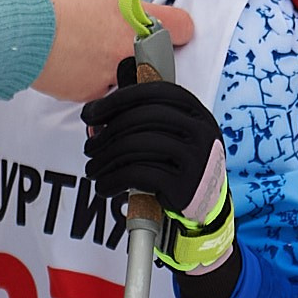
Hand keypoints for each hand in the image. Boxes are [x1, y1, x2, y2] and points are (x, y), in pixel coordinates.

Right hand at [29, 0, 191, 103]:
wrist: (19, 29)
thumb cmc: (51, 2)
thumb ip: (118, 8)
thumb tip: (124, 15)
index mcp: (135, 18)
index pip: (182, 27)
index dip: (177, 28)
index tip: (171, 31)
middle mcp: (130, 50)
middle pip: (158, 59)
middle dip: (144, 55)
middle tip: (121, 45)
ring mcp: (112, 75)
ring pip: (127, 79)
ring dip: (116, 71)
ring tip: (88, 54)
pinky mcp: (90, 94)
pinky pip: (98, 91)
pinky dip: (88, 82)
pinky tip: (70, 66)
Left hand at [81, 80, 225, 226]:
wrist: (207, 206)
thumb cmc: (180, 165)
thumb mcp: (175, 134)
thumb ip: (144, 117)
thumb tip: (96, 112)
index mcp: (196, 112)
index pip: (152, 92)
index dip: (116, 100)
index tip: (91, 114)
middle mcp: (200, 131)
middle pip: (141, 118)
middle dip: (106, 132)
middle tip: (89, 147)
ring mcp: (195, 159)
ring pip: (135, 146)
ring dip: (104, 159)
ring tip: (93, 169)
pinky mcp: (183, 186)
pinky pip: (137, 175)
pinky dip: (113, 180)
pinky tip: (104, 185)